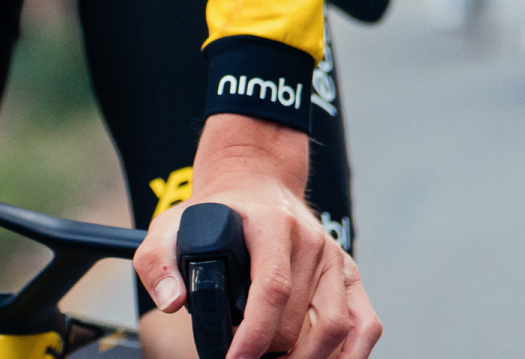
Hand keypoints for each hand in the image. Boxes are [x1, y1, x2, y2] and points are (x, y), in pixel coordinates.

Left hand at [135, 114, 380, 358]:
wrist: (256, 182)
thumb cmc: (216, 212)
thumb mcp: (172, 225)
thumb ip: (158, 261)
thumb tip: (172, 301)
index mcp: (272, 225)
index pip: (273, 289)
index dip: (254, 334)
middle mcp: (312, 241)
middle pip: (299, 320)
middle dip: (271, 354)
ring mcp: (335, 258)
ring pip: (336, 328)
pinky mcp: (349, 274)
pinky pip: (366, 323)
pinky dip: (351, 356)